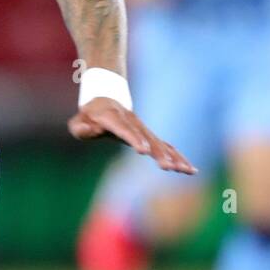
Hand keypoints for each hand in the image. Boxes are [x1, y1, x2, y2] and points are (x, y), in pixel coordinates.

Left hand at [68, 97, 196, 174]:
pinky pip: (166, 146)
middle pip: (148, 139)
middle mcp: (133, 123)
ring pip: (161, 143)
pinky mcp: (151, 136)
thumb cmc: (90, 115)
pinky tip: (190, 170)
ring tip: (186, 170)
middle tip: (168, 168)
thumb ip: (81, 128)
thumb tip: (92, 131)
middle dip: (159, 154)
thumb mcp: (79, 121)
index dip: (135, 139)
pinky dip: (178, 157)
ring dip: (174, 157)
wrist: (106, 98)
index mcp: (113, 118)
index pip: (125, 130)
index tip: (143, 151)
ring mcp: (144, 129)